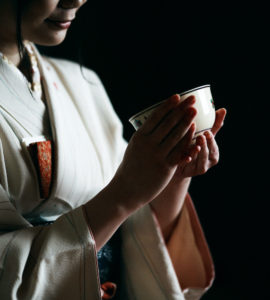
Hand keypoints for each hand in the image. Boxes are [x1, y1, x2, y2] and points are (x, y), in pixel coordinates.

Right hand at [111, 94, 197, 210]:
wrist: (126, 190)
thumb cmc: (131, 167)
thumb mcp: (134, 147)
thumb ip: (145, 136)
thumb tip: (156, 123)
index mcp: (139, 137)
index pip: (155, 117)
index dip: (167, 105)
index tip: (177, 96)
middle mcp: (148, 144)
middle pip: (168, 123)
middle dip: (181, 110)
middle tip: (192, 100)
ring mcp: (157, 156)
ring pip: (176, 135)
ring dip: (187, 122)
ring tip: (195, 112)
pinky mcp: (165, 167)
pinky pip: (180, 151)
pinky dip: (188, 141)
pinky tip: (195, 133)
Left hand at [174, 108, 226, 178]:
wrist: (175, 163)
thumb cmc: (192, 146)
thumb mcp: (202, 137)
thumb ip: (213, 126)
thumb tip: (223, 109)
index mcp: (212, 153)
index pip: (214, 147)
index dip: (212, 140)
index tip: (208, 132)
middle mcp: (207, 162)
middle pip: (208, 155)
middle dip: (205, 146)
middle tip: (201, 136)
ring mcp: (196, 169)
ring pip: (199, 162)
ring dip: (197, 153)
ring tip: (195, 146)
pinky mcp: (186, 173)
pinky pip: (187, 167)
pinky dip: (187, 161)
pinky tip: (186, 157)